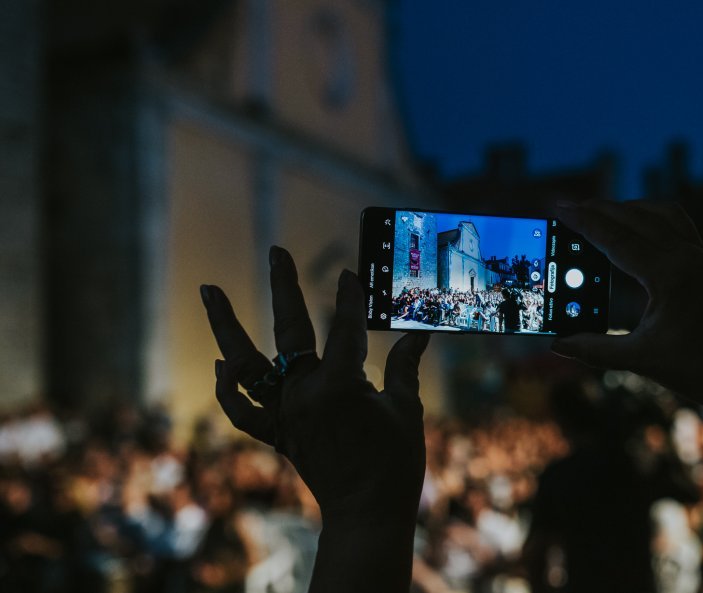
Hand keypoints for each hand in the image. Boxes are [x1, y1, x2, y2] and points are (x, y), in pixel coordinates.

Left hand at [200, 247, 429, 517]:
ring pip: (246, 366)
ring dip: (226, 327)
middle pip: (289, 331)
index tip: (350, 273)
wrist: (368, 513)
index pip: (346, 329)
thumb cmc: (394, 463)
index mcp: (339, 386)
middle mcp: (303, 395)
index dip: (351, 298)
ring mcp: (285, 415)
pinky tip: (223, 365)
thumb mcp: (407, 410)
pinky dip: (229, 389)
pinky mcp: (278, 434)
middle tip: (276, 251)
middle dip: (284, 287)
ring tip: (209, 291)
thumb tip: (418, 335)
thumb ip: (405, 367)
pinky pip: (243, 412)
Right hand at [551, 200, 702, 411]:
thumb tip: (557, 344)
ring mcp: (699, 256)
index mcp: (669, 275)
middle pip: (634, 218)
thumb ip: (593, 350)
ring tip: (595, 213)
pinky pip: (674, 223)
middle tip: (566, 208)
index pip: (616, 239)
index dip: (584, 223)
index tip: (559, 208)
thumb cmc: (698, 370)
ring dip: (625, 208)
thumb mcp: (639, 359)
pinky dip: (648, 217)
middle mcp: (687, 256)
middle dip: (598, 210)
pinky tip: (633, 226)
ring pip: (657, 213)